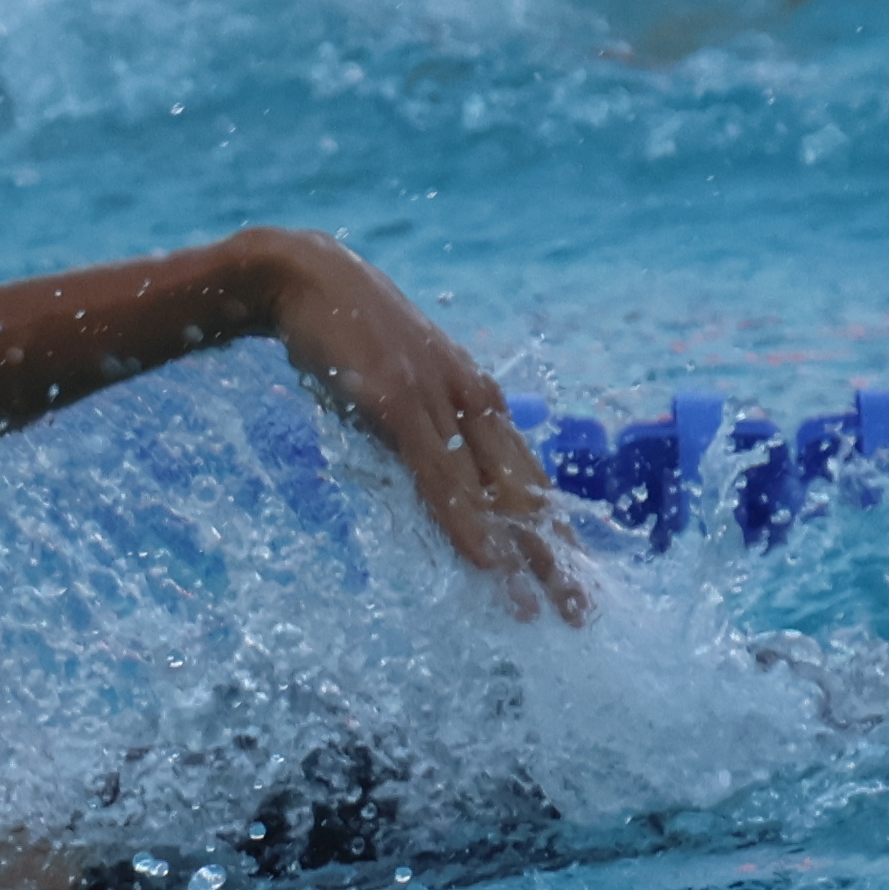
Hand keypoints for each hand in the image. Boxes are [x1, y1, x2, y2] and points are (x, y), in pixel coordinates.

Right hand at [251, 232, 590, 622]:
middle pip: (527, 492)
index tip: (576, 577)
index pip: (527, 476)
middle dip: (558, 556)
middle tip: (583, 612)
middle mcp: (475, 400)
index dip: (552, 530)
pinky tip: (486, 560)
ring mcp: (441, 402)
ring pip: (495, 492)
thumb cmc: (345, 338)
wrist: (305, 277)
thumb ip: (414, 432)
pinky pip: (442, 478)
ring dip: (521, 555)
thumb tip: (422, 477)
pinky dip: (467, 522)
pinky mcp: (401, 406)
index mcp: (478, 398)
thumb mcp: (392, 389)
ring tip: (541, 607)